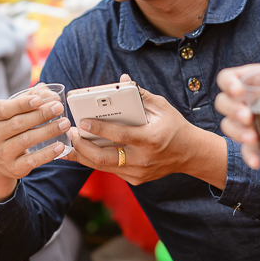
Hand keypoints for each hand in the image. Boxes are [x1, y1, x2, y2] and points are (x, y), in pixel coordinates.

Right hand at [0, 85, 71, 202]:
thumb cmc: (9, 127)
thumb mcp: (12, 111)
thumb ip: (28, 97)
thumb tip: (46, 89)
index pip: (6, 109)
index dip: (23, 104)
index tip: (39, 99)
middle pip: (19, 123)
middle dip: (41, 115)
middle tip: (59, 108)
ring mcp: (2, 153)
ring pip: (27, 140)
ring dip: (48, 131)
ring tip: (65, 124)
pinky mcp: (13, 168)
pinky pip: (32, 160)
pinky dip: (47, 153)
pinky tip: (60, 146)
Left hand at [65, 75, 224, 186]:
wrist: (191, 154)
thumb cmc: (174, 126)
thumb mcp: (162, 107)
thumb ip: (141, 95)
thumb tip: (123, 80)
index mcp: (150, 139)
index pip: (120, 135)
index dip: (99, 128)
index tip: (82, 121)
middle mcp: (143, 159)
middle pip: (104, 158)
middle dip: (82, 146)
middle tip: (70, 133)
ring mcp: (138, 172)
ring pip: (102, 167)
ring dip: (82, 155)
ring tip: (68, 143)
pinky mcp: (135, 179)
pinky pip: (109, 170)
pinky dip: (94, 160)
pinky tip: (82, 151)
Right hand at [215, 64, 259, 169]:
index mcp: (252, 79)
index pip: (227, 77)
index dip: (228, 83)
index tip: (238, 91)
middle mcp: (243, 100)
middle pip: (223, 102)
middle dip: (232, 110)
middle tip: (248, 117)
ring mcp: (246, 121)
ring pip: (228, 125)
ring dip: (237, 133)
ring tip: (254, 138)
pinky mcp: (253, 140)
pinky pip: (244, 148)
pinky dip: (249, 155)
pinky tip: (257, 162)